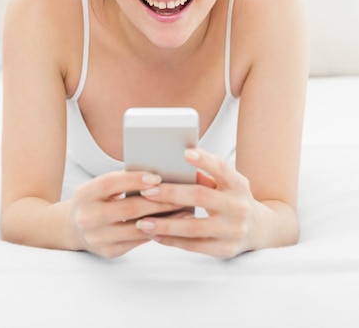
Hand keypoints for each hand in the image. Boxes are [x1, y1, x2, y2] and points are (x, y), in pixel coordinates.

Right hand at [72, 170, 185, 257]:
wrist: (74, 226)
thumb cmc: (98, 199)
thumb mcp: (101, 187)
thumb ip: (123, 181)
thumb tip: (159, 177)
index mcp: (85, 194)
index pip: (110, 184)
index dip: (134, 180)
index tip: (158, 178)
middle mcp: (87, 217)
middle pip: (128, 208)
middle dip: (158, 201)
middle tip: (181, 196)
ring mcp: (97, 237)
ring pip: (136, 228)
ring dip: (164, 220)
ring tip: (184, 212)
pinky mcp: (108, 251)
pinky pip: (137, 241)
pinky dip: (157, 231)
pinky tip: (172, 225)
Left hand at [136, 149, 256, 258]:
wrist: (258, 229)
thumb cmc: (231, 199)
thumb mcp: (226, 184)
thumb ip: (204, 177)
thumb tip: (171, 168)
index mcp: (237, 184)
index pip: (221, 168)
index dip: (204, 160)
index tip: (185, 153)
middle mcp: (238, 206)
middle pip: (201, 197)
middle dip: (170, 194)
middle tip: (146, 192)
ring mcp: (233, 230)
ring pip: (194, 227)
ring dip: (165, 224)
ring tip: (142, 221)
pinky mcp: (225, 249)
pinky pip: (194, 246)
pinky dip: (172, 240)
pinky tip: (154, 235)